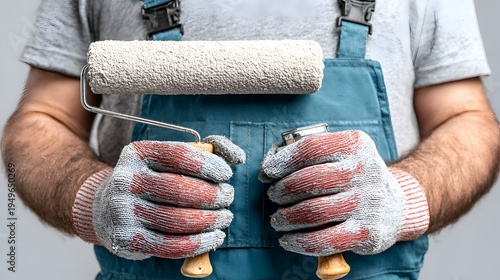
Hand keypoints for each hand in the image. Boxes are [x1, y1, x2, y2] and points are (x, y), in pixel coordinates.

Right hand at [72, 136, 244, 259]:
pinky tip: (215, 236)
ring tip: (225, 216)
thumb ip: (199, 154)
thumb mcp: (163, 161)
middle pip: (180, 189)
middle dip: (213, 195)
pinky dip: (200, 243)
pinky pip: (171, 246)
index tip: (226, 174)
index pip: (179, 155)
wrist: (103, 207)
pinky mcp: (128, 239)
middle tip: (227, 196)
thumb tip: (237, 156)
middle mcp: (126, 180)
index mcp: (137, 154)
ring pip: (179, 220)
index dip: (209, 165)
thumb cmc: (147, 181)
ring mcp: (123, 212)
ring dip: (211, 220)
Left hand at [260, 130, 428, 255]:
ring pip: (314, 211)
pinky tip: (288, 240)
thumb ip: (305, 154)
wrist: (396, 206)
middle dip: (282, 190)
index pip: (310, 148)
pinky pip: (325, 240)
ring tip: (278, 219)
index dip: (282, 161)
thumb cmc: (354, 177)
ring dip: (286, 217)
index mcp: (355, 144)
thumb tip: (268, 171)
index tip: (267, 172)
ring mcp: (367, 202)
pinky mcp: (367, 232)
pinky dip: (300, 242)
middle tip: (273, 196)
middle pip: (309, 181)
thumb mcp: (340, 153)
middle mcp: (364, 170)